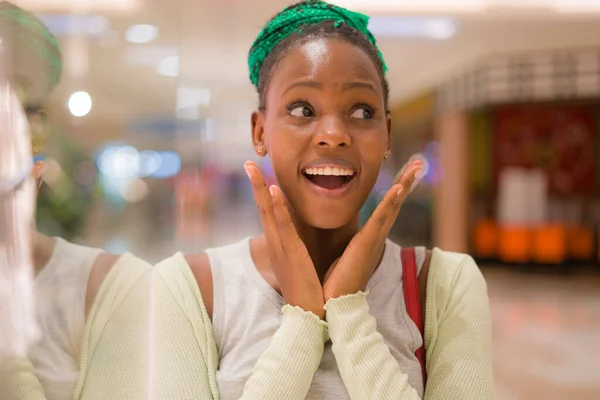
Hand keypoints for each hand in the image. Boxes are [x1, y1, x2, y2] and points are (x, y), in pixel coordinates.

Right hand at [245, 161, 324, 318]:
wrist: (308, 314)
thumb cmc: (308, 291)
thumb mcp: (300, 265)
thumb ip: (298, 250)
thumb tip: (300, 241)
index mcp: (279, 246)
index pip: (268, 214)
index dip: (262, 193)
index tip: (258, 174)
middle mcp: (275, 244)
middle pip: (262, 209)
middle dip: (255, 185)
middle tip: (248, 164)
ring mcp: (281, 247)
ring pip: (267, 213)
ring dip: (260, 189)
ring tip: (254, 169)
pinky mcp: (290, 252)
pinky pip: (282, 226)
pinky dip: (276, 208)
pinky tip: (272, 192)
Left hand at [323, 160, 422, 300]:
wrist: (335, 305)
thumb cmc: (336, 282)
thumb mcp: (342, 255)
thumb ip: (347, 243)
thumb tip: (344, 237)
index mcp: (369, 238)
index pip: (386, 209)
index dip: (396, 190)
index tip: (405, 172)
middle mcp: (375, 237)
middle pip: (394, 204)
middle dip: (407, 182)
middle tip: (419, 163)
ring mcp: (373, 241)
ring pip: (392, 207)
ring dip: (404, 186)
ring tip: (415, 168)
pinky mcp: (367, 245)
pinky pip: (381, 220)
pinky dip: (391, 203)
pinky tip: (399, 188)